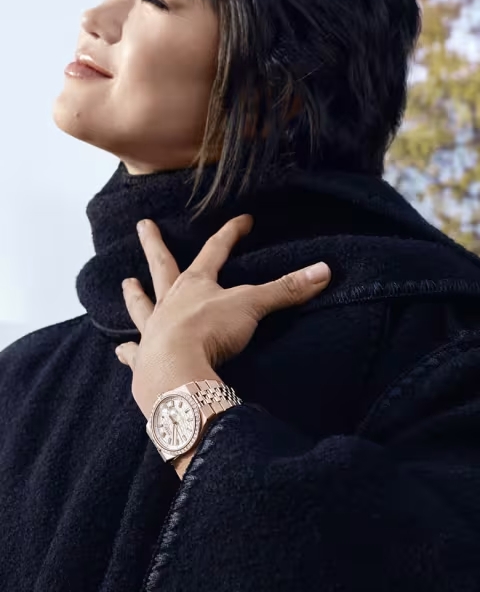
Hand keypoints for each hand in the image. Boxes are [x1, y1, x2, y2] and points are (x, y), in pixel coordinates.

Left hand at [116, 214, 330, 417]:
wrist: (176, 371)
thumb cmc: (210, 332)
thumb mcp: (252, 306)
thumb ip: (286, 290)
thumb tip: (323, 270)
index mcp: (196, 285)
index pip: (216, 250)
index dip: (231, 234)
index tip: (243, 220)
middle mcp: (170, 302)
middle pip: (162, 266)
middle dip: (155, 244)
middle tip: (143, 225)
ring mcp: (154, 330)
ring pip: (142, 306)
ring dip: (134, 295)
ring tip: (126, 283)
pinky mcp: (145, 361)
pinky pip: (134, 353)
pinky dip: (128, 352)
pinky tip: (120, 350)